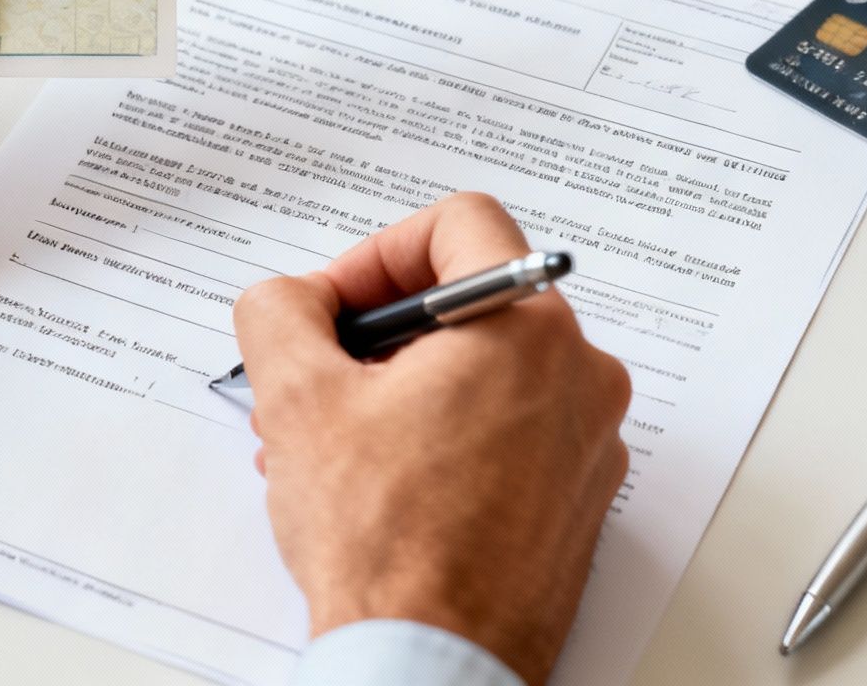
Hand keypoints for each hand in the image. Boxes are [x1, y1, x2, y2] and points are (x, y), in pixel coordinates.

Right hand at [233, 192, 630, 684]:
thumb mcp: (297, 398)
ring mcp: (586, 443)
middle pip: (470, 305)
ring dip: (400, 392)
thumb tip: (289, 299)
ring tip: (331, 444)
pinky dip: (443, 439)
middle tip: (320, 379)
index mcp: (528, 329)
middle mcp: (578, 377)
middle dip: (377, 336)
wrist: (432, 662)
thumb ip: (281, 312)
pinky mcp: (576, 500)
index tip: (338, 304)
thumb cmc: (387, 545)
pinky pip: (507, 433)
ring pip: (484, 373)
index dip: (378, 252)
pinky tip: (379, 484)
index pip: (460, 225)